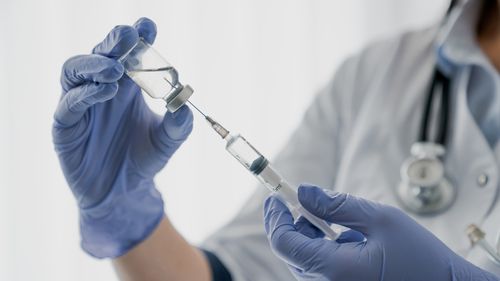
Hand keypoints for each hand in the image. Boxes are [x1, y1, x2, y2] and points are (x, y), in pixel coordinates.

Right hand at [53, 18, 192, 257]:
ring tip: (116, 69)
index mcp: (128, 86)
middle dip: (115, 42)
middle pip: (102, 54)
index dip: (138, 37)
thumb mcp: (167, 143)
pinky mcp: (66, 124)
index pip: (130, 54)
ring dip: (95, 64)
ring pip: (76, 70)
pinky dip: (86, 93)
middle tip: (130, 36)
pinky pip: (69, 101)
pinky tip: (106, 92)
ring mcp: (81, 104)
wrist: (123, 192)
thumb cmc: (143, 160)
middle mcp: (103, 88)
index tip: (148, 26)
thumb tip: (185, 107)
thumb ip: (178, 126)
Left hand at [264, 185, 498, 280]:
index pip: (285, 243)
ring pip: (304, 260)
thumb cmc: (420, 257)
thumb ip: (337, 205)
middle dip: (291, 222)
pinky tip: (344, 237)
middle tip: (301, 199)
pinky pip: (320, 268)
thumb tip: (304, 192)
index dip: (275, 218)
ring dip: (308, 235)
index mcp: (336, 270)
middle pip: (291, 252)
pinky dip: (322, 247)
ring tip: (330, 218)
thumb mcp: (380, 219)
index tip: (275, 196)